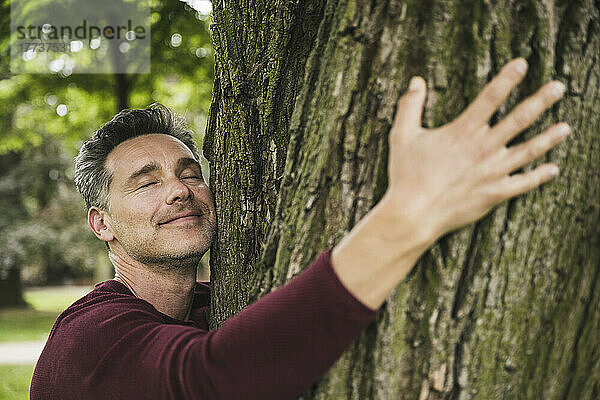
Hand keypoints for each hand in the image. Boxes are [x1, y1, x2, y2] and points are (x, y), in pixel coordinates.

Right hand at [383, 58, 568, 241]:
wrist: (414, 214)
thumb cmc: (406, 174)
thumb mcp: (401, 135)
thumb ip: (410, 106)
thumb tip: (416, 81)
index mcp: (463, 131)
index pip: (490, 97)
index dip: (507, 78)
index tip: (522, 63)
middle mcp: (484, 148)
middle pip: (519, 119)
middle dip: (541, 100)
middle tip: (559, 87)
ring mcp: (493, 172)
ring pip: (528, 151)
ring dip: (549, 138)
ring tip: (566, 128)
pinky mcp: (495, 194)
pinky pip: (523, 184)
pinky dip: (540, 177)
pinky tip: (553, 169)